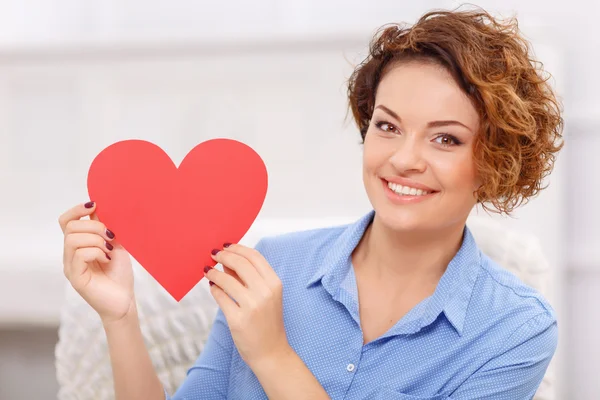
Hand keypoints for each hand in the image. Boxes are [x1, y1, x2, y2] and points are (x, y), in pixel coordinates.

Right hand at [58, 201, 134, 324]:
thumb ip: (106, 229)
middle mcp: (70, 254)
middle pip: (70, 227)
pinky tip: (106, 260)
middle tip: (111, 238)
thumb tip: (100, 208)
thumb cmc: (120, 274)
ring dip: (96, 240)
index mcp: (78, 245)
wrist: (125, 300)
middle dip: (94, 226)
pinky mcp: (75, 278)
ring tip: (109, 251)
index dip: (77, 210)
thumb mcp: (116, 245)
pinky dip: (97, 252)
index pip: (65, 221)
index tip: (94, 205)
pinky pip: (79, 255)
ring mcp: (71, 266)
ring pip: (73, 239)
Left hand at [205, 243, 288, 367]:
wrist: (271, 352)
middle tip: (213, 255)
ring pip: (226, 280)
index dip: (237, 248)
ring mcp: (252, 306)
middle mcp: (265, 292)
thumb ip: (249, 277)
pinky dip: (214, 289)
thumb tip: (227, 260)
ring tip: (208, 270)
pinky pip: (220, 297)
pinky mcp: (238, 319)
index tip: (225, 246)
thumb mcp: (266, 296)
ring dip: (214, 272)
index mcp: (274, 283)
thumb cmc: (267, 322)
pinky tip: (212, 286)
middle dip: (223, 256)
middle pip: (239, 263)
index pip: (254, 256)